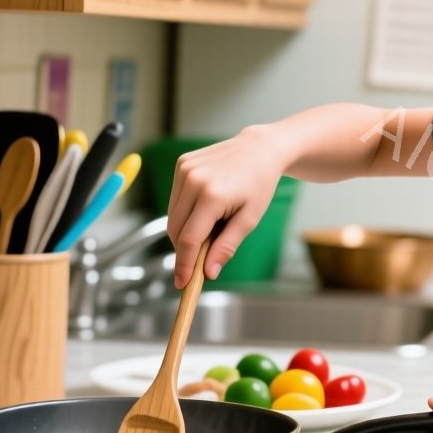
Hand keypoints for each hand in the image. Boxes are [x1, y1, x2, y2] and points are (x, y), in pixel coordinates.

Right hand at [167, 128, 287, 287]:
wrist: (260, 149)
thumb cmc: (259, 185)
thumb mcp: (249, 219)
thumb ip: (226, 246)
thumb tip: (208, 272)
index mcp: (212, 195)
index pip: (189, 239)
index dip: (184, 264)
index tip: (182, 283)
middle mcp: (193, 180)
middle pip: (176, 229)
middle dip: (185, 250)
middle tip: (201, 259)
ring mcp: (185, 169)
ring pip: (172, 215)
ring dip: (185, 230)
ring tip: (212, 225)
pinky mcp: (181, 164)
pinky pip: (176, 199)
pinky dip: (186, 211)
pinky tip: (207, 207)